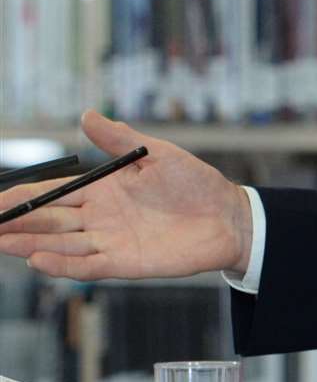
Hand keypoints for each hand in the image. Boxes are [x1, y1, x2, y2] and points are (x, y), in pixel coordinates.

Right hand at [0, 110, 251, 280]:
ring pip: (61, 244)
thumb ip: (120, 139)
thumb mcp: (158, 154)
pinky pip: (88, 266)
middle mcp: (99, 218)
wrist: (229, 216)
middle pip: (48, 222)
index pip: (53, 194)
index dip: (22, 197)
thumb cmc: (196, 184)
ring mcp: (110, 242)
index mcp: (102, 190)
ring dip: (30, 245)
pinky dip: (63, 264)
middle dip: (16, 223)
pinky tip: (38, 261)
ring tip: (1, 241)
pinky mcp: (125, 263)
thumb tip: (87, 114)